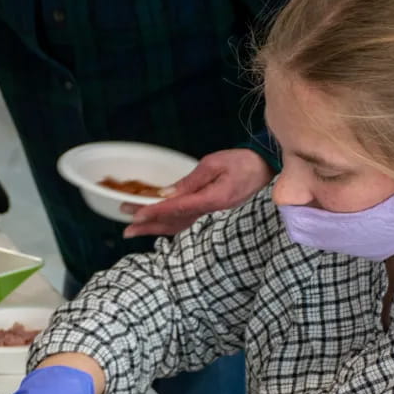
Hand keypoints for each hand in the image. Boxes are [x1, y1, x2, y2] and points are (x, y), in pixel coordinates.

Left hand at [122, 148, 272, 236]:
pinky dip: (167, 227)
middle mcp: (209, 213)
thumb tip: (167, 193)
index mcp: (210, 200)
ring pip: (177, 227)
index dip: (154, 212)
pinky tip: (155, 229)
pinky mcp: (211, 215)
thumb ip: (190, 181)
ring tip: (133, 231)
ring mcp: (211, 217)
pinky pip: (185, 224)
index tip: (136, 215)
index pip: (176, 209)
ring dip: (154, 229)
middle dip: (148, 225)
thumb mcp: (215, 164)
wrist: (267, 171)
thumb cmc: (243, 163)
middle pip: (172, 222)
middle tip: (126, 228)